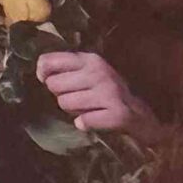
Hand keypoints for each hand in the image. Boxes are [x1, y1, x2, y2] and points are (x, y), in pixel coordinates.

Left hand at [35, 48, 157, 138]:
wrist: (142, 113)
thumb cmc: (108, 91)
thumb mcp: (91, 71)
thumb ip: (67, 68)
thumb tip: (41, 73)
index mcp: (90, 59)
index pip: (49, 61)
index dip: (43, 73)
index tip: (46, 80)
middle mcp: (99, 72)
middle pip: (54, 85)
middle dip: (60, 95)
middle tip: (77, 97)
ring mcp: (108, 92)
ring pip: (65, 104)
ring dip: (72, 110)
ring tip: (87, 108)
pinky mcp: (116, 114)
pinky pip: (83, 121)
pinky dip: (85, 124)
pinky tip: (95, 119)